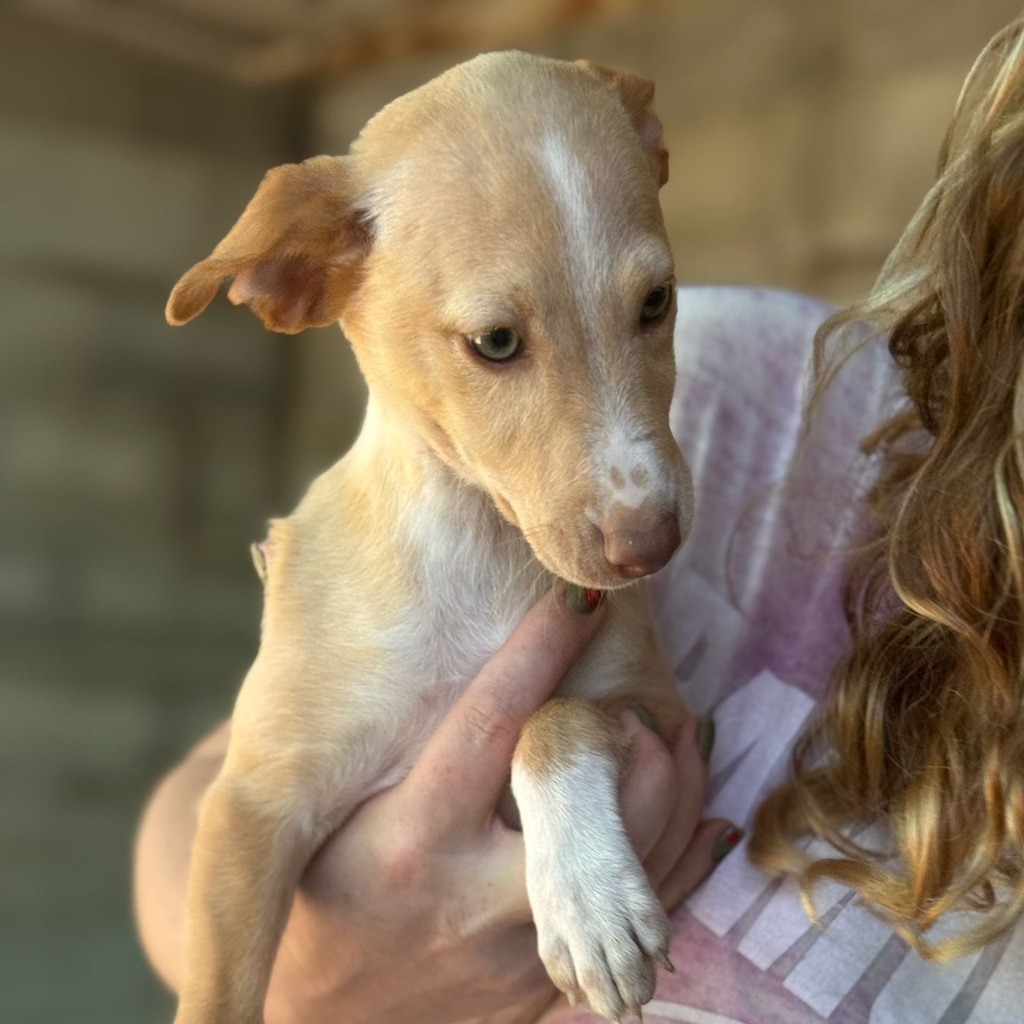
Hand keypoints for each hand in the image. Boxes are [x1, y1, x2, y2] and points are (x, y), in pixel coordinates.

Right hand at [264, 587, 730, 1023]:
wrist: (318, 1019)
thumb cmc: (315, 887)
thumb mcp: (307, 808)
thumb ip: (347, 708)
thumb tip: (286, 551)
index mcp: (403, 835)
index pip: (488, 724)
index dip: (539, 652)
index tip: (580, 600)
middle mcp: (463, 893)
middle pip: (578, 804)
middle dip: (629, 745)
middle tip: (654, 700)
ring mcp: (510, 950)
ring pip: (624, 867)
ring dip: (668, 800)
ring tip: (679, 744)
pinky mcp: (540, 987)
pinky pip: (631, 922)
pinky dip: (675, 865)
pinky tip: (699, 816)